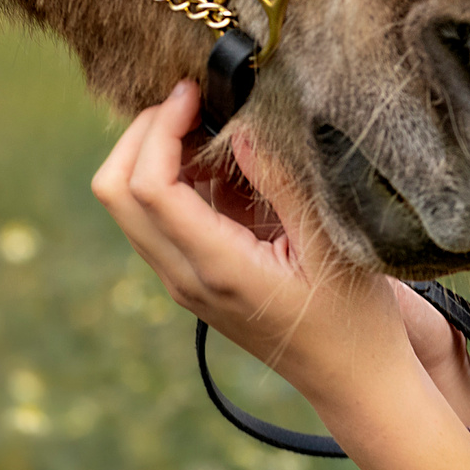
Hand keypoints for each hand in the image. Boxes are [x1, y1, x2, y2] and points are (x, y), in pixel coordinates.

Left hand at [92, 83, 469, 469]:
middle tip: (191, 101)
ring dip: (154, 154)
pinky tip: (222, 162)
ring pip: (127, 205)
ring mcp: (181, 281)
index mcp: (217, 268)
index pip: (148, 188)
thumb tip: (241, 129)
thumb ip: (282, 184)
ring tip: (212, 126)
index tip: (194, 92)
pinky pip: (156, 218)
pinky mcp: (190, 279)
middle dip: (141, 133)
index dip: (160, 128)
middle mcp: (184, 278)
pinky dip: (171, 177)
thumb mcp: (331, 243)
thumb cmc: (355, 315)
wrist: (350, 378)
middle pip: (114, 192)